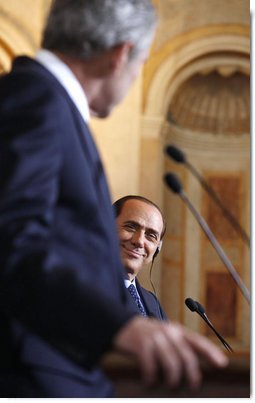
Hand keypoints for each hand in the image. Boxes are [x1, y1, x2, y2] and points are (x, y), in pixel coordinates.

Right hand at [113, 316, 228, 389]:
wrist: (122, 324)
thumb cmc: (148, 334)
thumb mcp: (166, 334)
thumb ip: (180, 344)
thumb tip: (195, 364)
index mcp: (176, 330)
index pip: (197, 341)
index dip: (210, 352)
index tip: (221, 363)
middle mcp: (168, 332)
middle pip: (186, 357)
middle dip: (192, 376)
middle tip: (192, 386)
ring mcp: (154, 338)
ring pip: (171, 364)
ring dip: (172, 380)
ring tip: (171, 386)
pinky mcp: (141, 345)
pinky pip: (151, 367)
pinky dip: (151, 378)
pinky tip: (149, 381)